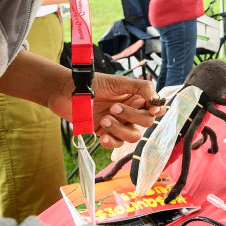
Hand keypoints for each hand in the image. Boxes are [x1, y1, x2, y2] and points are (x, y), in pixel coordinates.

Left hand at [48, 72, 163, 148]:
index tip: (151, 109)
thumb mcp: (120, 81)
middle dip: (131, 116)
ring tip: (104, 119)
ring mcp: (119, 124)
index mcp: (137, 99)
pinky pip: (117, 144)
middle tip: (113, 108)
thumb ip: (142, 88)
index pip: (156, 109)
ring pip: (133, 137)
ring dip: (119, 129)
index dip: (157, 111)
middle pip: (146, 123)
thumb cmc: (94, 83)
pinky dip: (111, 141)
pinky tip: (103, 135)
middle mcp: (131, 112)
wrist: (68, 92)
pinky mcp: (106, 133)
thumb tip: (156, 100)